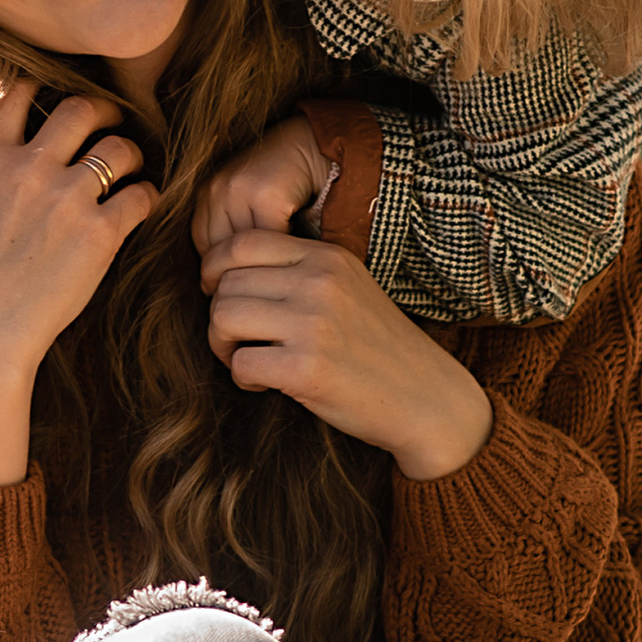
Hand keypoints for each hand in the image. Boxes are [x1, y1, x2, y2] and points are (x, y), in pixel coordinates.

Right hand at [0, 75, 155, 484]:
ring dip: (131, 155)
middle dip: (103, 113)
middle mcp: (27, 169)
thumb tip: (35, 141)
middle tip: (111, 127)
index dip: (43, 85)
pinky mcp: (99, 233)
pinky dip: (146, 197)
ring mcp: (65, 199)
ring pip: (119, 147)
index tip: (57, 96)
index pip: (17, 91)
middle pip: (81, 108)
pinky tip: (138, 206)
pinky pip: (141, 194)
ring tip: (130, 170)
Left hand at [193, 113, 331, 285]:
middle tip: (261, 286)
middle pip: (220, 249)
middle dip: (240, 269)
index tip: (240, 284)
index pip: (204, 247)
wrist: (311, 149)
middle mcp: (217, 189)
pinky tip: (293, 257)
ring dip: (261, 262)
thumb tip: (210, 289)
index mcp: (208, 194)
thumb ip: (231, 235)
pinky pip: (269, 239)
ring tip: (278, 274)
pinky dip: (281, 252)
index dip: (222, 269)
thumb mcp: (247, 208)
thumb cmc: (281, 186)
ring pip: (243, 247)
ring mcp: (238, 189)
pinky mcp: (264, 193)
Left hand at [203, 229, 492, 482]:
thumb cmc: (377, 348)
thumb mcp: (346, 290)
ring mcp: (313, 324)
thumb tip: (220, 277)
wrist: (427, 398)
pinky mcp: (306, 368)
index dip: (214, 270)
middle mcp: (319, 283)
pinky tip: (266, 385)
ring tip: (248, 360)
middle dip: (219, 318)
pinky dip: (244, 379)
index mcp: (327, 257)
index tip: (219, 296)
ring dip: (224, 347)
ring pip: (223, 318)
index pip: (241, 242)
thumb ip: (296, 274)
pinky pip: (240, 364)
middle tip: (238, 343)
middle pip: (226, 284)